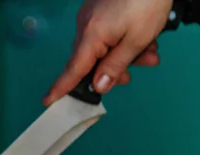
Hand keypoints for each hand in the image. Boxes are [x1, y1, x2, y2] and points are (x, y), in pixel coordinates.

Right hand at [43, 0, 173, 105]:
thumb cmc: (148, 2)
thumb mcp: (136, 40)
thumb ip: (116, 66)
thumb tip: (99, 86)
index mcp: (91, 35)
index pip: (73, 69)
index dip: (61, 87)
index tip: (47, 101)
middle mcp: (86, 25)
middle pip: (92, 61)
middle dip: (117, 68)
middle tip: (144, 64)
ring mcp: (92, 16)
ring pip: (104, 48)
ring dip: (127, 53)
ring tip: (152, 50)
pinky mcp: (100, 9)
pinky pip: (107, 34)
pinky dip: (124, 41)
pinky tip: (146, 38)